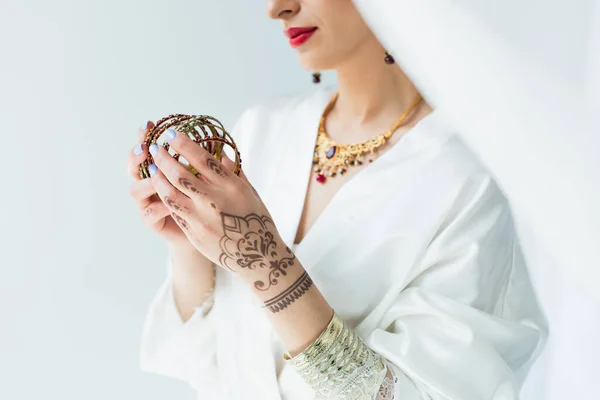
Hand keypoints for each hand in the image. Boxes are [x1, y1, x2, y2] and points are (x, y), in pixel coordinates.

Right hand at [127, 121, 195, 249]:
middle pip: (133, 166)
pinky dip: (159, 206)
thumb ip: (206, 160)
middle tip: (146, 149)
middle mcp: (148, 183)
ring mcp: (147, 202)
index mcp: (159, 168)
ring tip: (158, 177)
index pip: (146, 147)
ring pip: (136, 190)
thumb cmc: (204, 200)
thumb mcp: (207, 177)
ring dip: (147, 182)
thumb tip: (217, 139)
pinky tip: (169, 204)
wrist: (204, 230)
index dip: (144, 136)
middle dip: (136, 155)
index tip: (150, 124)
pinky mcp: (151, 221)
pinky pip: (149, 212)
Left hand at [149, 129, 296, 289]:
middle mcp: (215, 199)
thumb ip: (234, 171)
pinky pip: (173, 209)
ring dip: (157, 175)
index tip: (171, 133)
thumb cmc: (257, 220)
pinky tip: (158, 186)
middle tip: (154, 146)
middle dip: (163, 157)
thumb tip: (220, 151)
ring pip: (170, 191)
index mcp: (231, 185)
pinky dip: (164, 195)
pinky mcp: (194, 231)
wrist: (258, 257)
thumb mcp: (250, 192)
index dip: (183, 144)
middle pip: (180, 173)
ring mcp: (202, 217)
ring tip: (151, 165)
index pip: (202, 158)